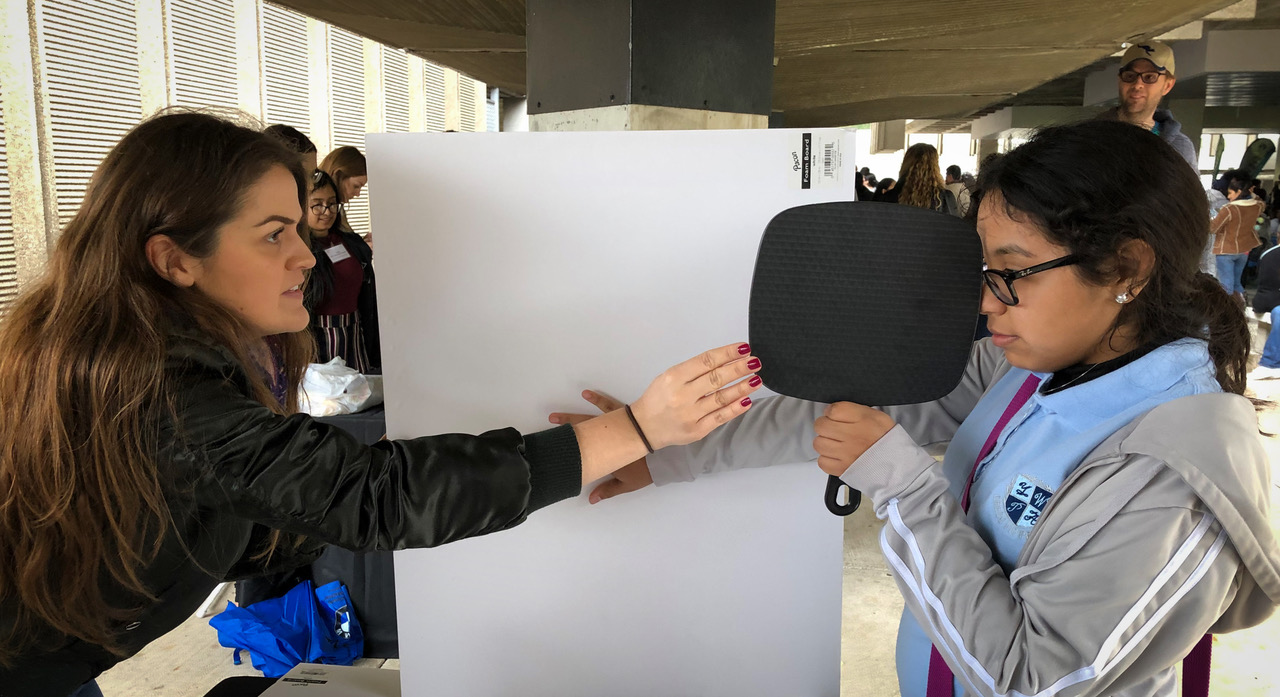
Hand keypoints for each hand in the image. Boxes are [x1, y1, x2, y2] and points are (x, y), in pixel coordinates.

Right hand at [549, 390, 655, 503]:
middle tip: (551, 420)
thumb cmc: (645, 471)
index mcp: (606, 454)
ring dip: (575, 414)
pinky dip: (599, 399)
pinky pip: (610, 406)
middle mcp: (607, 436)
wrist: (666, 457)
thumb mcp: (626, 484)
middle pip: (583, 430)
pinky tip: (588, 393)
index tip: (554, 440)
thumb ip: (608, 490)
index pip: (583, 448)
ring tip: (559, 413)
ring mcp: (615, 424)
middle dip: (566, 426)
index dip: (568, 444)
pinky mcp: (625, 416)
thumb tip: (590, 499)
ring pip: (591, 418)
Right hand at [629, 342, 762, 449]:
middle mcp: (682, 395)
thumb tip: (726, 361)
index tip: (744, 348)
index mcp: (674, 377)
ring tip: (756, 379)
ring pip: (721, 398)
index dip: (727, 354)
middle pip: (716, 379)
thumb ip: (694, 370)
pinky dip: (735, 408)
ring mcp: (690, 415)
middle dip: (738, 369)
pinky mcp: (696, 430)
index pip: (706, 361)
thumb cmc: (659, 398)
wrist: (644, 426)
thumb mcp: (669, 376)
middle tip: (755, 362)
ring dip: (742, 388)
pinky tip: (747, 400)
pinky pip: (720, 417)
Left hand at [812, 402, 895, 475]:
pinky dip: (827, 458)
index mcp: (863, 421)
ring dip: (824, 442)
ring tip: (835, 442)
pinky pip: (822, 461)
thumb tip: (834, 410)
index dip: (832, 411)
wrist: (896, 465)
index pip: (833, 410)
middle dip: (825, 425)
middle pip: (821, 425)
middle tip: (832, 428)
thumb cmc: (886, 440)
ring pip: (818, 443)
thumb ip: (855, 410)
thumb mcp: (877, 416)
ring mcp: (846, 454)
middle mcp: (852, 437)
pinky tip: (836, 455)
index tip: (836, 415)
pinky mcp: (842, 469)